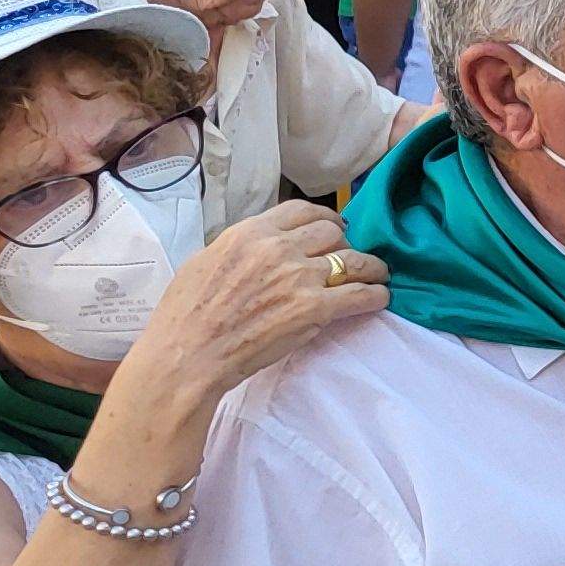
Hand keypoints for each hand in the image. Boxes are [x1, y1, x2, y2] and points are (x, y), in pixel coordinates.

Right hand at [117, 204, 389, 419]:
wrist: (186, 355)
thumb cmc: (185, 316)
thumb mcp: (206, 262)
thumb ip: (242, 248)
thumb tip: (263, 245)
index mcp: (250, 233)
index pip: (302, 210)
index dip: (324, 218)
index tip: (333, 227)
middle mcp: (278, 248)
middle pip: (332, 232)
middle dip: (343, 244)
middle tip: (347, 258)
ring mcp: (299, 277)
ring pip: (355, 260)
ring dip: (370, 267)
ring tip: (377, 275)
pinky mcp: (314, 308)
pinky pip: (361, 294)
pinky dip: (375, 295)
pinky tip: (379, 297)